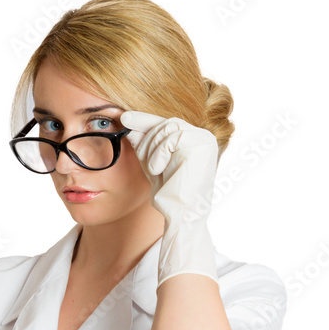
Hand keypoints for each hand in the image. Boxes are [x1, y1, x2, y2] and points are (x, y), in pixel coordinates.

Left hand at [121, 110, 218, 224]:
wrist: (180, 212)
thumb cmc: (169, 191)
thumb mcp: (151, 161)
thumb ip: (144, 142)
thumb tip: (128, 122)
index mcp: (193, 139)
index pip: (166, 123)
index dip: (144, 119)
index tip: (125, 117)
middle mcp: (202, 136)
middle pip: (165, 123)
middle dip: (147, 139)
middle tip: (144, 160)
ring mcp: (204, 139)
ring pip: (166, 128)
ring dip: (152, 149)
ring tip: (155, 169)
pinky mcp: (202, 144)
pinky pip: (171, 138)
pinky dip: (159, 154)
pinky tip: (160, 169)